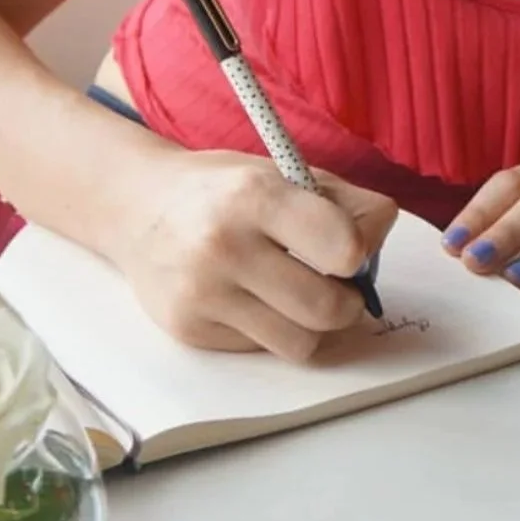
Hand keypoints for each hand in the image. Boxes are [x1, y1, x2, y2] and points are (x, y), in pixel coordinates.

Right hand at [114, 148, 397, 361]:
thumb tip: (381, 236)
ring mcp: (203, 294)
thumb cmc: (223, 188)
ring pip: (299, 343)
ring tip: (303, 294)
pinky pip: (261, 349)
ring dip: (315, 325)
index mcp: (255, 194)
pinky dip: (272, 329)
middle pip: (325, 308)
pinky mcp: (189, 330)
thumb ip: (343, 201)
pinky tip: (256, 298)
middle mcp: (224, 245)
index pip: (341, 246)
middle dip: (348, 303)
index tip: (352, 250)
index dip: (360, 254)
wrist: (138, 206)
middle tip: (341, 286)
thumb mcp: (281, 171)